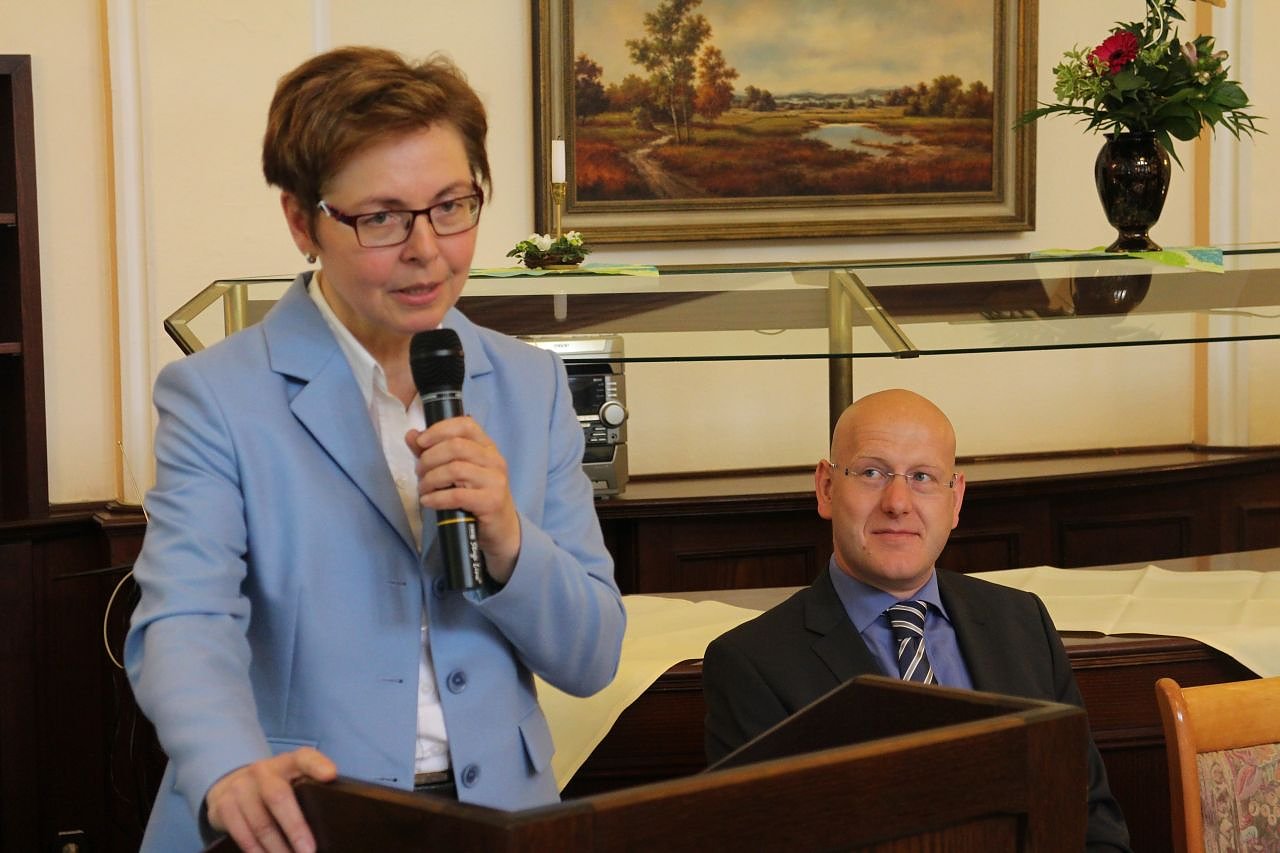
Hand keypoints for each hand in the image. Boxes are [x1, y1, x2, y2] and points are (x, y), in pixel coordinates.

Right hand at [206, 747, 336, 852]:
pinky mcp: (224, 805)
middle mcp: (263, 771)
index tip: (330, 775)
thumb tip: (330, 820)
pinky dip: (256, 851)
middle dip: (295, 827)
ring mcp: (241, 787)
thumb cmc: (275, 787)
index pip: (304, 758)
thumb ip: (310, 790)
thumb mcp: (293, 780)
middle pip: (278, 796)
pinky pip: (241, 833)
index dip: (317, 765)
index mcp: (288, 762)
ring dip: (277, 848)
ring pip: (260, 823)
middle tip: (308, 851)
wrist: (232, 785)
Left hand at [406, 416, 520, 581]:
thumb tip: (411, 435)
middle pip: (456, 447)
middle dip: (429, 458)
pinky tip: (428, 501)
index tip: (421, 442)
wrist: (501, 528)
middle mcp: (494, 460)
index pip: (466, 424)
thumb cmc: (476, 496)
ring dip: (431, 479)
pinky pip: (457, 495)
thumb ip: (433, 452)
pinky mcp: (491, 501)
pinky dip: (436, 498)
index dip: (440, 429)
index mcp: (487, 446)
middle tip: (419, 472)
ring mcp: (495, 480)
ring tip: (423, 488)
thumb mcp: (457, 471)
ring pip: (455, 469)